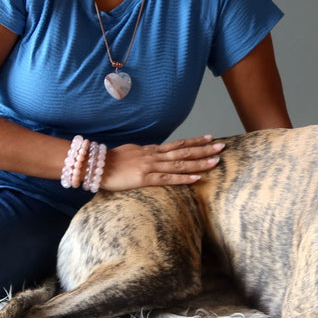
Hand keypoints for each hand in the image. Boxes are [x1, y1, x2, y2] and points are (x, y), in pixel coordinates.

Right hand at [101, 135, 223, 191]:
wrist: (95, 166)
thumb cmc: (111, 162)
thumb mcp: (131, 153)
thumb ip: (145, 154)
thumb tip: (155, 155)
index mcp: (151, 150)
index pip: (178, 144)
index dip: (195, 141)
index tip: (209, 138)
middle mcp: (154, 155)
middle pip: (184, 151)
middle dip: (204, 149)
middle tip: (221, 146)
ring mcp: (150, 166)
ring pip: (180, 163)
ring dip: (199, 162)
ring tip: (216, 161)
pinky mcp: (145, 178)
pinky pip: (168, 178)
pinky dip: (183, 178)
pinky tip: (196, 178)